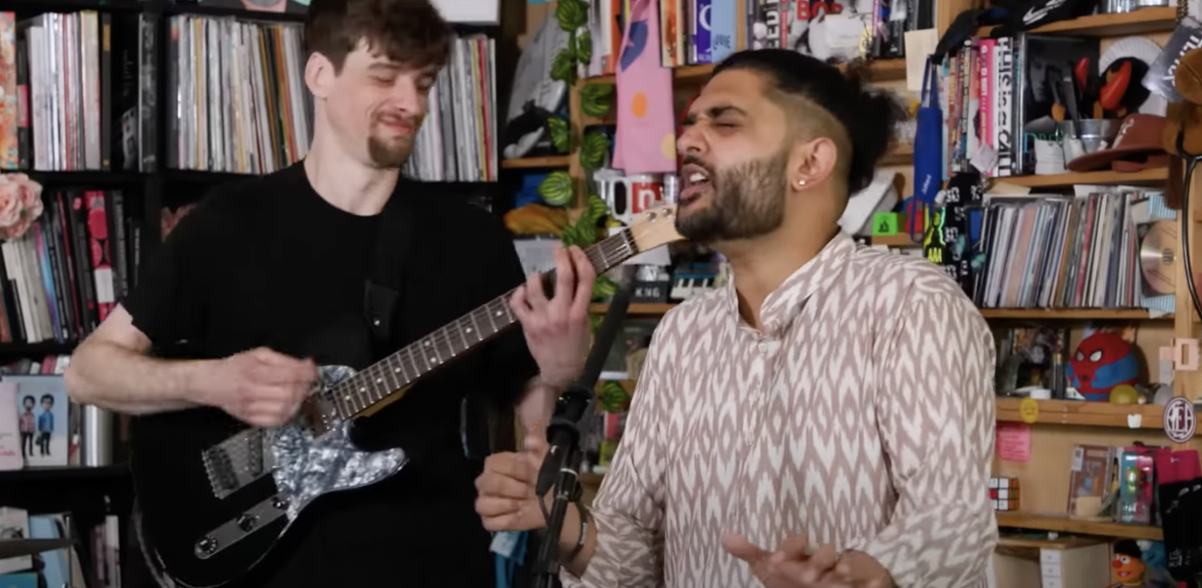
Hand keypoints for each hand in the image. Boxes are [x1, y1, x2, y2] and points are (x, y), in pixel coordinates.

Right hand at [198, 347, 317, 426]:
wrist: (211, 383)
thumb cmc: (235, 367)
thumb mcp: (258, 354)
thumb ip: (283, 359)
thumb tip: (305, 364)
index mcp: (256, 372)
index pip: (290, 375)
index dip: (307, 374)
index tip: (314, 373)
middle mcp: (253, 391)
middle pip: (290, 394)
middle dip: (304, 388)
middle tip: (307, 383)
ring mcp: (252, 408)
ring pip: (285, 410)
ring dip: (298, 402)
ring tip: (297, 394)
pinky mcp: (251, 419)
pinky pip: (276, 422)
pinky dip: (288, 415)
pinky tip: (288, 406)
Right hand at [475, 432, 549, 531]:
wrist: (554, 501)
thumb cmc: (546, 477)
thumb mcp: (547, 458)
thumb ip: (539, 445)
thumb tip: (531, 437)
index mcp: (499, 464)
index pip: (492, 463)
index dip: (512, 469)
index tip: (529, 473)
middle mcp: (488, 482)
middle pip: (487, 483)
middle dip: (511, 488)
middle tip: (529, 491)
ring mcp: (488, 502)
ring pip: (482, 504)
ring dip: (505, 505)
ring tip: (522, 504)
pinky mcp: (492, 521)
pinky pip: (488, 522)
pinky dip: (504, 521)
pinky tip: (517, 515)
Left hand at [511, 244, 594, 388]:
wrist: (561, 370)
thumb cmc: (576, 346)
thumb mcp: (586, 324)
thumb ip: (581, 302)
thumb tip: (575, 278)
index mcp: (580, 313)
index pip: (586, 279)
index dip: (582, 259)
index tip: (576, 250)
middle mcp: (562, 313)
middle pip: (564, 277)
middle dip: (561, 257)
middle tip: (559, 248)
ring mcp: (543, 319)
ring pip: (535, 286)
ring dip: (536, 276)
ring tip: (538, 276)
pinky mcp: (528, 325)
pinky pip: (518, 302)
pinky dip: (519, 293)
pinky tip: (524, 291)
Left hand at [724, 533, 891, 587]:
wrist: (834, 577)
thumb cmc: (796, 574)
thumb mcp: (773, 567)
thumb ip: (752, 553)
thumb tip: (726, 537)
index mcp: (799, 556)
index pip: (793, 547)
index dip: (787, 550)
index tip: (776, 559)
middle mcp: (821, 560)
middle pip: (820, 556)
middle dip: (815, 561)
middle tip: (805, 574)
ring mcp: (842, 570)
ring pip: (845, 567)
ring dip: (843, 569)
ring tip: (841, 573)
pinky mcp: (862, 579)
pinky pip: (870, 581)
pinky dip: (871, 583)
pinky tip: (870, 583)